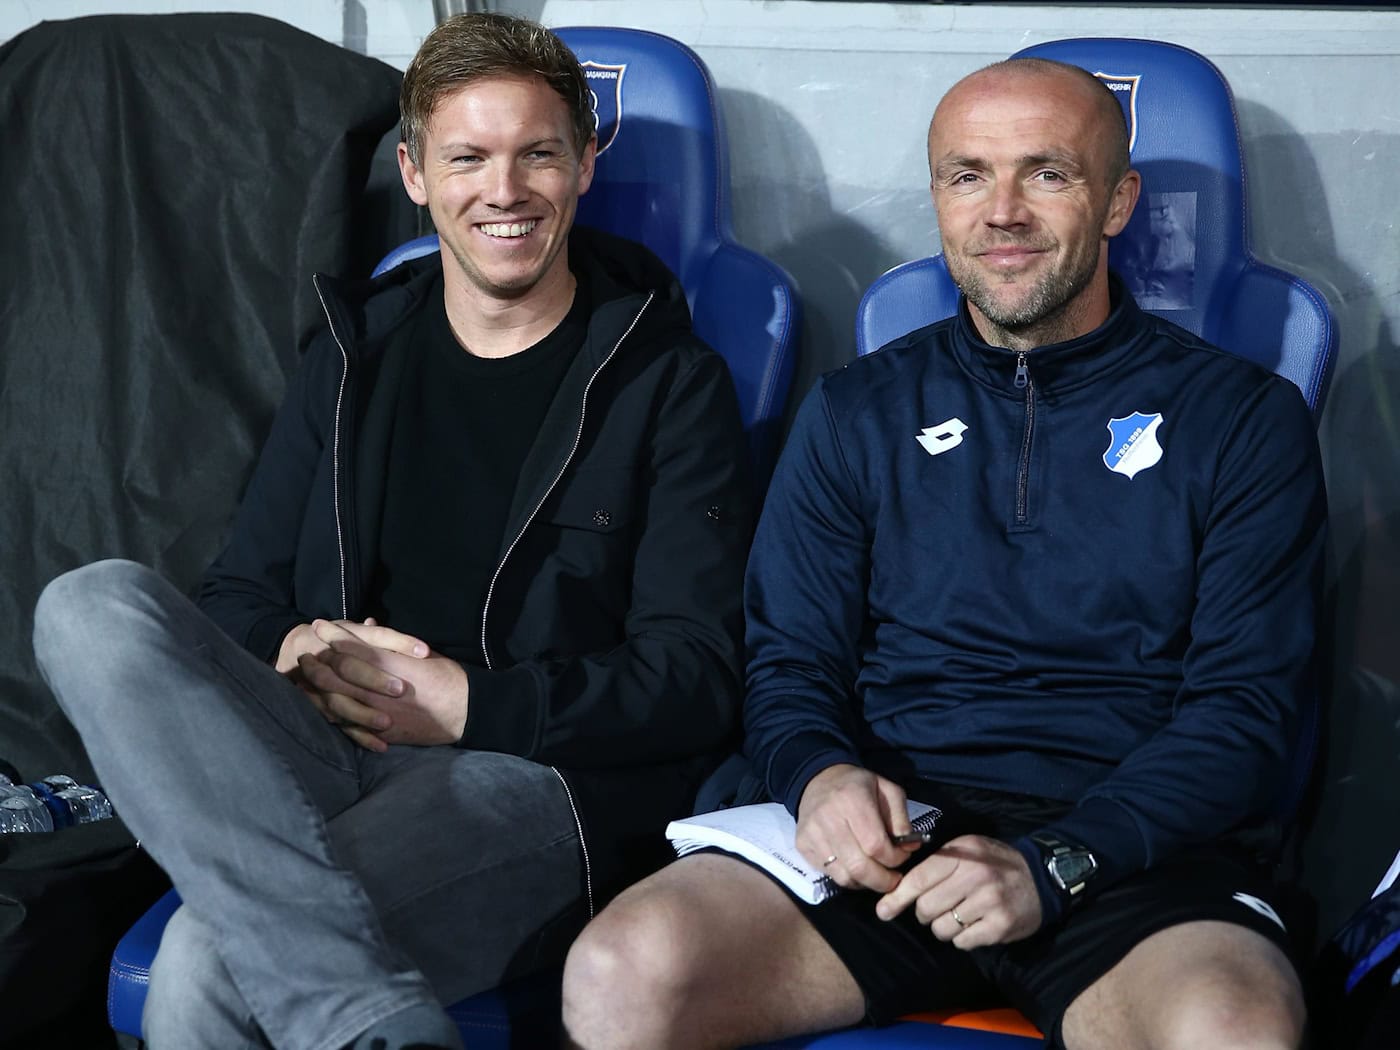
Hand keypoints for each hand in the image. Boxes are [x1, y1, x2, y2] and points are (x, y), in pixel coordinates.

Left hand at [296, 620, 468, 751]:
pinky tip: (323, 712)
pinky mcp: (381, 731)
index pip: (349, 647)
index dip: (331, 636)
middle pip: (335, 675)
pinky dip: (334, 718)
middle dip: (316, 665)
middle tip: (304, 657)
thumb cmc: (446, 677)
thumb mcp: (419, 653)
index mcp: (387, 664)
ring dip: (317, 691)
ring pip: (336, 701)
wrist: (464, 710)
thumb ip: (391, 642)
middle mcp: (376, 687)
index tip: (318, 627)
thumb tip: (368, 627)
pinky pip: (350, 727)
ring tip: (305, 684)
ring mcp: (376, 711)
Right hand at [795, 764, 921, 893]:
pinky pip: (829, 874)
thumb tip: (911, 847)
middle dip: (882, 880)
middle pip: (859, 866)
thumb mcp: (887, 790)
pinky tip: (857, 868)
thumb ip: (901, 819)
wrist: (817, 779)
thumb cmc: (857, 785)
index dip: (894, 858)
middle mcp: (829, 819)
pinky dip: (848, 878)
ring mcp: (812, 834)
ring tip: (876, 874)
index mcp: (852, 801)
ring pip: (844, 876)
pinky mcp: (803, 846)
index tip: (903, 856)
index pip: (875, 845)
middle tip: (894, 879)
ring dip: (865, 882)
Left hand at [874, 835, 1041, 948]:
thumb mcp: (965, 851)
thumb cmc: (993, 864)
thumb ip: (933, 866)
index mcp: (961, 854)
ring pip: (942, 928)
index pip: (919, 879)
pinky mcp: (1000, 926)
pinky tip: (975, 925)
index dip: (897, 898)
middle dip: (924, 914)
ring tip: (959, 916)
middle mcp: (974, 875)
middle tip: (935, 910)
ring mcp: (989, 902)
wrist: (1041, 877)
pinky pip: (963, 941)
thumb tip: (895, 891)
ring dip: (944, 927)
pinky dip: (963, 938)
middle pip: (926, 908)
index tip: (883, 911)